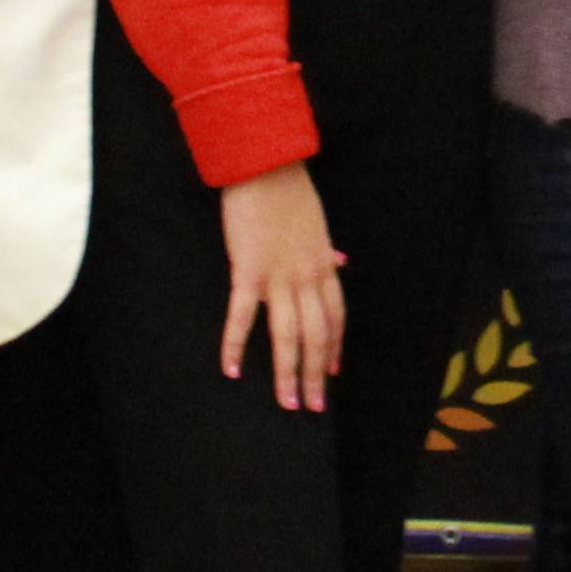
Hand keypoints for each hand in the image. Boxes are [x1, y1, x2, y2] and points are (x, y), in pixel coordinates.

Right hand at [220, 165, 344, 410]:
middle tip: (313, 405)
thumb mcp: (319, 223)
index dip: (335, 348)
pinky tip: (230, 370)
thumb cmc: (290, 192)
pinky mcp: (247, 271)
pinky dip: (234, 345)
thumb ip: (327, 249)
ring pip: (287, 336)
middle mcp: (307, 277)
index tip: (333, 373)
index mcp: (325, 266)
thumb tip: (340, 261)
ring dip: (287, 373)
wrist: (266, 166)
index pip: (336, 318)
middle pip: (316, 336)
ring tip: (287, 402)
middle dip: (316, 374)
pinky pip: (242, 316)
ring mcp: (278, 277)